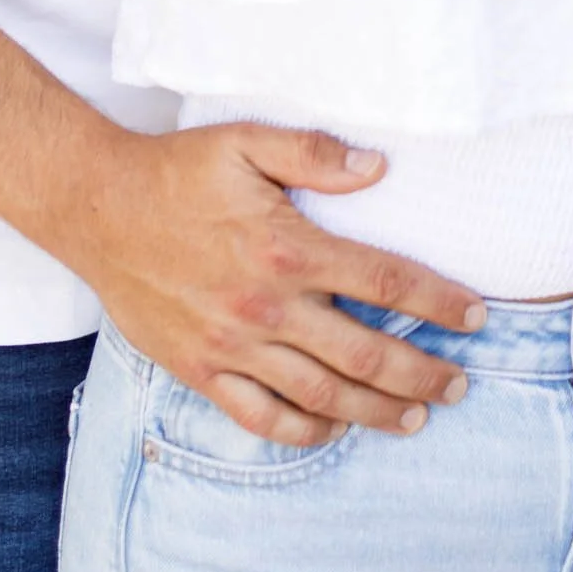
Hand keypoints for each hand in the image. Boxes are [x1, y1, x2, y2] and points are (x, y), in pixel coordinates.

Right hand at [71, 120, 487, 447]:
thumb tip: (378, 167)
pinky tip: (333, 428)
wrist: (97, 207)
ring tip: (417, 415)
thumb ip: (314, 154)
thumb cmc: (176, 170)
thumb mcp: (245, 140)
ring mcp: (232, 345)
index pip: (382, 280)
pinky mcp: (200, 368)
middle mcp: (265, 305)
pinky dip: (303, 431)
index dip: (436, 301)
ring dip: (376, 410)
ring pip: (321, 394)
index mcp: (286, 248)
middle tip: (461, 384)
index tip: (475, 316)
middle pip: (364, 352)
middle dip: (421, 371)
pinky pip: (260, 416)